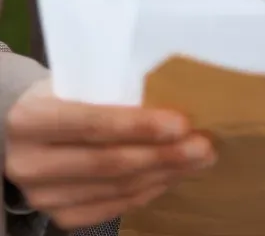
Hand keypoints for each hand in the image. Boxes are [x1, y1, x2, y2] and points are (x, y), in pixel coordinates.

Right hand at [5, 79, 215, 229]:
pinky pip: (112, 207)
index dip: (140, 126)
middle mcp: (29, 163)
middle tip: (203, 145)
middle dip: (163, 154)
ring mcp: (42, 197)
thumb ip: (114, 87)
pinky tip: (172, 175)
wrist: (30, 128)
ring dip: (163, 174)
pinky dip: (147, 192)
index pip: (92, 125)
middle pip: (108, 162)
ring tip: (198, 159)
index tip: (182, 123)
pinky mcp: (59, 217)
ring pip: (115, 188)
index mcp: (30, 119)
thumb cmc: (64, 92)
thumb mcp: (77, 79)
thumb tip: (180, 90)